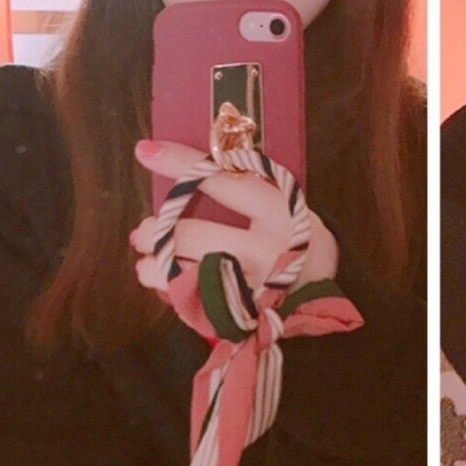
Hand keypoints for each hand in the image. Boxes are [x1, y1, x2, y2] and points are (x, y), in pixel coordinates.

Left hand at [130, 140, 338, 293]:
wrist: (325, 283)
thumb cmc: (291, 233)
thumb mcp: (279, 201)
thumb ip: (240, 187)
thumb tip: (182, 174)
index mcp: (278, 210)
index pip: (221, 181)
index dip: (181, 165)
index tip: (145, 151)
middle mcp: (269, 248)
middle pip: (196, 237)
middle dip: (157, 234)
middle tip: (141, 233)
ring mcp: (258, 286)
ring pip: (190, 277)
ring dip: (157, 270)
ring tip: (144, 267)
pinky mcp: (247, 314)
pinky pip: (199, 305)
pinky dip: (176, 294)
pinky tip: (167, 287)